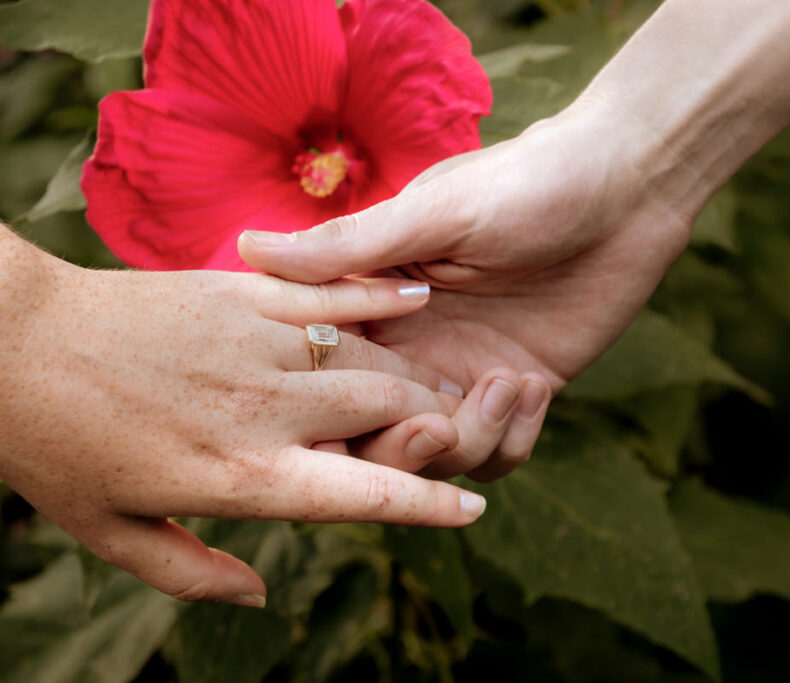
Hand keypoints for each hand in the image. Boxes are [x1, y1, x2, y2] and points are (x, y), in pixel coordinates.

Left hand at [0, 239, 495, 605]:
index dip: (430, 504)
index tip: (475, 508)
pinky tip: (422, 295)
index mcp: (240, 475)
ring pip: (369, 354)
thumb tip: (259, 598)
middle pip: (386, 411)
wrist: (10, 339)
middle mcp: (265, 409)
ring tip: (445, 379)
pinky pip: (333, 291)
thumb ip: (193, 572)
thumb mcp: (112, 533)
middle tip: (464, 426)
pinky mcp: (243, 292)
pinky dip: (384, 296)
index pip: (365, 494)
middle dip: (438, 421)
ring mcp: (257, 342)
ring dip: (416, 370)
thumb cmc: (56, 444)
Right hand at [239, 107, 690, 480]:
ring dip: (471, 441)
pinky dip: (513, 439)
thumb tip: (245, 247)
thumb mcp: (436, 213)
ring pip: (439, 458)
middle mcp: (411, 348)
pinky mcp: (520, 388)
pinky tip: (536, 387)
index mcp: (374, 305)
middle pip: (375, 438)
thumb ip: (351, 247)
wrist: (625, 188)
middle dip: (401, 449)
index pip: (325, 380)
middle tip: (439, 424)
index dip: (329, 416)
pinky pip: (499, 453)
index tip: (354, 423)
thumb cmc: (526, 183)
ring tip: (509, 383)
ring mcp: (466, 373)